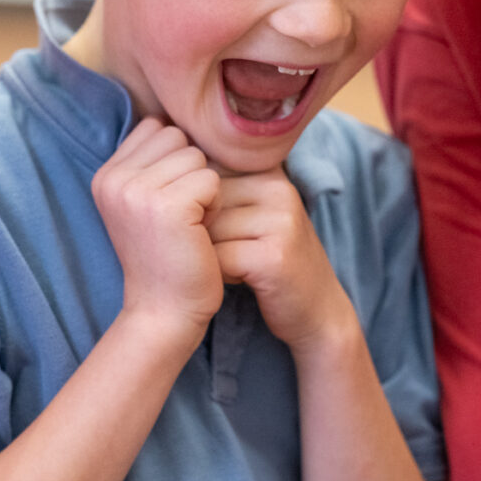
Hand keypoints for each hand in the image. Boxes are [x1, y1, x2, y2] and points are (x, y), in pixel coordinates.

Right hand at [92, 118, 222, 332]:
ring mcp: (137, 190)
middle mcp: (114, 178)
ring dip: (204, 189)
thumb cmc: (166, 257)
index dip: (176, 163)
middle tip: (181, 218)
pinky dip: (214, 205)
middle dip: (191, 172)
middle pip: (178, 137)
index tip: (169, 205)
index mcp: (106, 175)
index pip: (157, 129)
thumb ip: (153, 163)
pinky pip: (210, 179)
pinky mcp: (167, 205)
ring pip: (196, 156)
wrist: (164, 311)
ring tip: (189, 226)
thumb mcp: (147, 204)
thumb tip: (184, 119)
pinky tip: (198, 233)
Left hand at [206, 168, 354, 351]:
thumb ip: (217, 187)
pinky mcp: (275, 255)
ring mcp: (280, 219)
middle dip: (201, 232)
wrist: (317, 311)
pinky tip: (239, 278)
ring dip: (208, 255)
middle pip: (202, 201)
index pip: (203, 174)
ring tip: (235, 264)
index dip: (198, 208)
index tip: (218, 229)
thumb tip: (163, 170)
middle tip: (229, 251)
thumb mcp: (250, 213)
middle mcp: (277, 187)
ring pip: (206, 229)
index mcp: (267, 170)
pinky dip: (217, 274)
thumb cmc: (270, 260)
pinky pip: (218, 258)